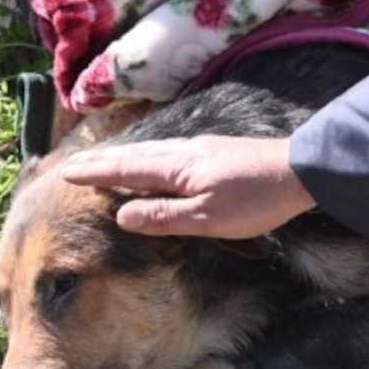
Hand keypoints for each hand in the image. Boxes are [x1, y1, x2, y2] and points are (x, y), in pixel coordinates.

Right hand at [61, 135, 315, 237]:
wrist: (302, 172)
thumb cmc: (256, 199)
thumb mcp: (208, 219)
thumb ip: (164, 217)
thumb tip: (121, 216)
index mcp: (176, 168)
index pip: (125, 170)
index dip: (95, 173)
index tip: (66, 172)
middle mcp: (183, 152)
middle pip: (133, 156)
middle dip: (101, 161)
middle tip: (72, 163)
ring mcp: (200, 150)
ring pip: (150, 152)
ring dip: (122, 158)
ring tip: (103, 163)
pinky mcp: (214, 153)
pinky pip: (167, 154)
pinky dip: (146, 158)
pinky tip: (153, 163)